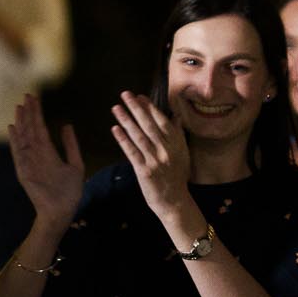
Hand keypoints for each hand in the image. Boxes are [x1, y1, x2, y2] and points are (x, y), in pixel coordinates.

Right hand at [8, 95, 82, 226]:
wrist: (62, 211)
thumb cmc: (69, 192)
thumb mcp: (76, 164)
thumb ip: (71, 145)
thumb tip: (66, 125)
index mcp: (48, 152)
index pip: (41, 128)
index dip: (37, 113)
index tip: (34, 98)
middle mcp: (36, 154)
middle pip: (30, 129)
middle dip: (29, 113)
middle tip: (26, 96)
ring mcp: (29, 162)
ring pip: (23, 137)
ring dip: (21, 122)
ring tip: (19, 107)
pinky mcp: (24, 170)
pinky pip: (18, 153)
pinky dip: (15, 140)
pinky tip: (13, 128)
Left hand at [111, 91, 191, 216]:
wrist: (174, 201)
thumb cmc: (177, 176)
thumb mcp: (183, 154)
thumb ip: (178, 135)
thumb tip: (176, 116)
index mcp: (176, 144)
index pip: (162, 121)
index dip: (150, 108)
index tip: (139, 96)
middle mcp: (167, 150)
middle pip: (149, 125)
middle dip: (136, 108)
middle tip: (125, 95)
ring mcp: (155, 160)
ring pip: (138, 136)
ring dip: (126, 120)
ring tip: (116, 108)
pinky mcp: (145, 171)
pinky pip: (132, 152)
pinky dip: (123, 139)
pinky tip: (115, 129)